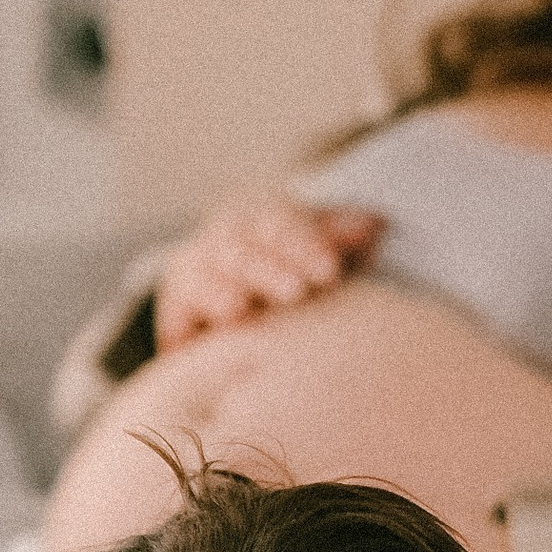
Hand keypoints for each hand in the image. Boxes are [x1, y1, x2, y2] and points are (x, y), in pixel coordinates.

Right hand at [152, 197, 385, 350]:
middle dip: (268, 269)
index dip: (305, 245)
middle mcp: (228, 238)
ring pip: (207, 273)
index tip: (329, 270)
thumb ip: (342, 238)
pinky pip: (177, 309)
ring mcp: (197, 267)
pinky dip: (188, 318)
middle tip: (294, 292)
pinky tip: (201, 333)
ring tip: (237, 308)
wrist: (233, 300)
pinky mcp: (174, 304)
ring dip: (221, 290)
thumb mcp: (319, 252)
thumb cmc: (293, 272)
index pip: (284, 224)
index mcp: (265, 218)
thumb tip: (377, 222)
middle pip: (246, 249)